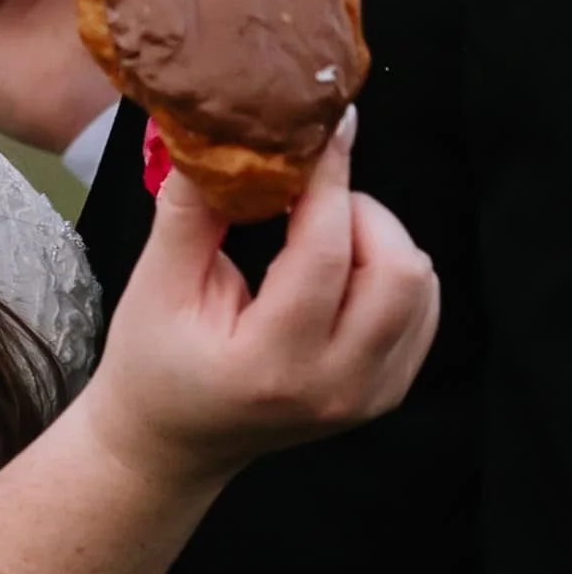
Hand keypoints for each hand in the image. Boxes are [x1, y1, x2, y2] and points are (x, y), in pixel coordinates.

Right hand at [81, 110, 440, 488]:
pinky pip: (420, 309)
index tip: (318, 130)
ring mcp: (368, 395)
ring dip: (378, 238)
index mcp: (271, 364)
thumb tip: (218, 132)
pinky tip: (340, 268)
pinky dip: (390, 271)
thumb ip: (190, 210)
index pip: (327, 253)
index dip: (327, 179)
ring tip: (319, 234)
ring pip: (419, 285)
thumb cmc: (152, 362)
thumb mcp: (154, 286)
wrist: (172, 443)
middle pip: (398, 269)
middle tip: (308, 201)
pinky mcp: (385, 392)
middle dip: (359, 211)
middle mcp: (334, 387)